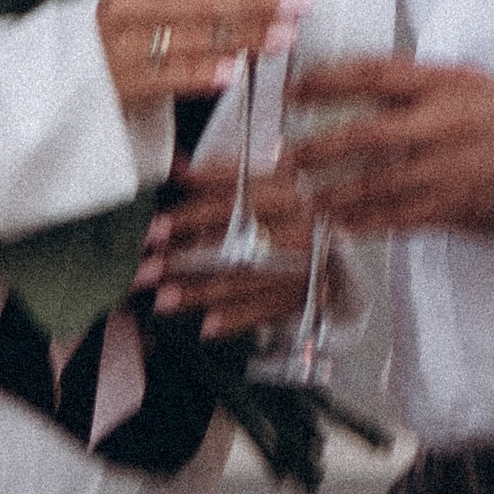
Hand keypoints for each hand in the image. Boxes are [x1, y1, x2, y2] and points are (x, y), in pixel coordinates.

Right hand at [95, 0, 286, 111]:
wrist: (74, 73)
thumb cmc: (131, 30)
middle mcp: (128, 3)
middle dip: (257, 1)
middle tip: (298, 3)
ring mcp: (122, 43)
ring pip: (194, 36)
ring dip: (245, 36)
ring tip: (283, 37)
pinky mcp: (123, 81)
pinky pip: (171, 75)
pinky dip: (205, 72)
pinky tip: (235, 71)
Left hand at [141, 168, 311, 336]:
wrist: (346, 235)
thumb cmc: (294, 205)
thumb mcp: (266, 178)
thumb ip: (220, 175)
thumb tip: (176, 167)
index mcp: (288, 189)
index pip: (232, 201)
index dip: (190, 215)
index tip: (155, 230)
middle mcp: (301, 225)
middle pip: (235, 244)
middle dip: (186, 260)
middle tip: (147, 271)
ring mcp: (308, 263)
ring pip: (247, 279)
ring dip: (202, 292)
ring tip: (165, 300)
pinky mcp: (310, 293)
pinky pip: (268, 310)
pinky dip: (236, 319)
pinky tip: (207, 326)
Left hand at [289, 58, 493, 238]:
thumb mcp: (473, 83)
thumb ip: (422, 86)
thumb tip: (364, 89)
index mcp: (447, 84)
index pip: (375, 76)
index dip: (327, 80)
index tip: (294, 89)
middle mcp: (444, 124)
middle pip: (364, 135)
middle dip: (316, 146)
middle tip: (283, 156)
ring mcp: (449, 170)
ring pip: (374, 184)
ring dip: (331, 193)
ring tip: (299, 198)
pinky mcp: (455, 208)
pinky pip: (398, 218)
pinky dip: (364, 222)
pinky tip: (341, 224)